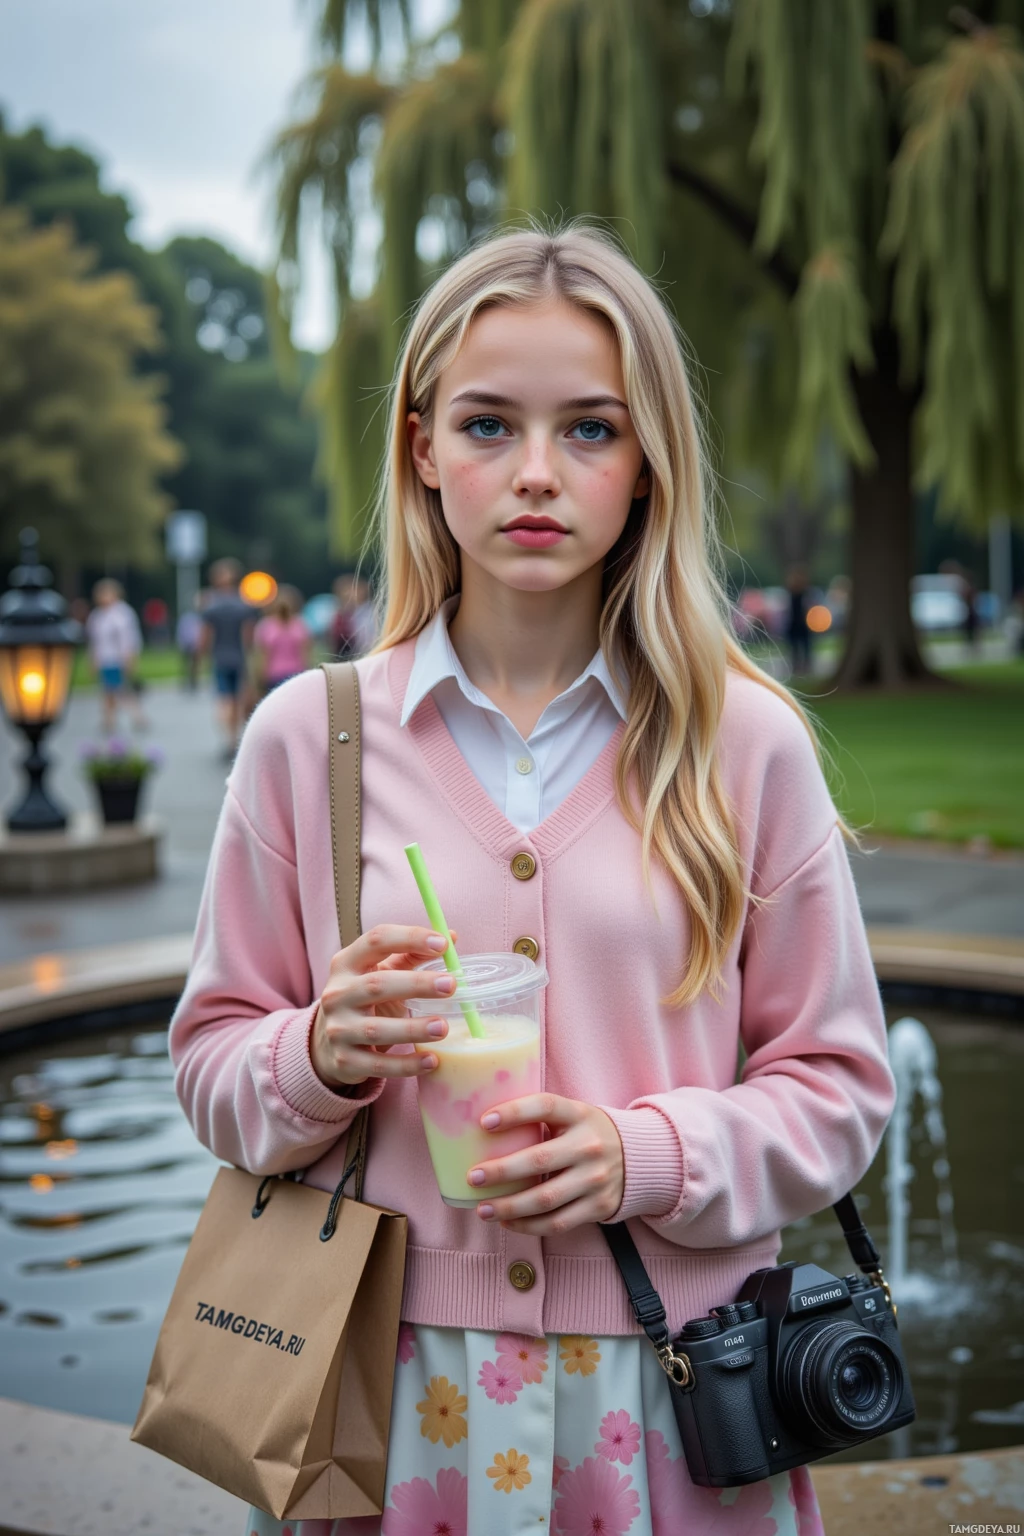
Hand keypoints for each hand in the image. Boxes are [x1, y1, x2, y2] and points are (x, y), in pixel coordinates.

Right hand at [310, 925, 458, 1087]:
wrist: (329, 1043)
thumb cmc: (365, 999)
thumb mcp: (381, 973)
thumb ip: (412, 955)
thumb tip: (452, 936)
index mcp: (347, 963)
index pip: (376, 941)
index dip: (409, 938)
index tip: (443, 944)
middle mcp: (338, 994)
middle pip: (377, 985)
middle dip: (416, 984)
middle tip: (451, 985)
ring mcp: (338, 1029)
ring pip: (376, 1029)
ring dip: (413, 1029)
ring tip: (444, 1027)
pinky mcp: (345, 1061)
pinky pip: (378, 1065)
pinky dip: (406, 1064)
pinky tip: (432, 1060)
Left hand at [468, 1093, 624, 1235]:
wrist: (638, 1158)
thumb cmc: (586, 1134)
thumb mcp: (573, 1116)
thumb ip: (540, 1119)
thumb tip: (483, 1129)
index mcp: (580, 1115)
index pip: (545, 1106)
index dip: (514, 1112)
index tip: (484, 1122)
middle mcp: (589, 1145)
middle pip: (539, 1160)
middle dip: (501, 1171)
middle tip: (473, 1177)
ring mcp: (595, 1178)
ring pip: (545, 1199)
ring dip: (509, 1207)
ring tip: (483, 1210)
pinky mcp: (598, 1206)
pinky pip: (557, 1222)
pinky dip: (528, 1225)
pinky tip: (507, 1222)